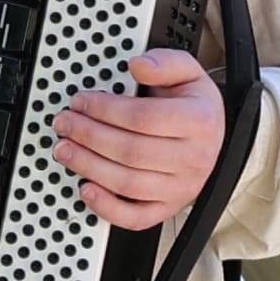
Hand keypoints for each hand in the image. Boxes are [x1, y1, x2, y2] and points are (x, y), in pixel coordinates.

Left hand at [52, 48, 224, 232]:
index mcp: (200, 122)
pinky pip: (135, 218)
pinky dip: (107, 208)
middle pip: (131, 151)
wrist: (214, 137)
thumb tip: (139, 65)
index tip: (82, 101)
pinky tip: (86, 189)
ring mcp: (181, 188)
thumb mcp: (188, 72)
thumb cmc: (195, 106)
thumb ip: (165, 62)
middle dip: (89, 135)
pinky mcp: (167, 208)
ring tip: (65, 149)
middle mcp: (193, 159)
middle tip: (66, 123)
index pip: (144, 118)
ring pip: (127, 183)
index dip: (106, 109)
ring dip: (88, 166)